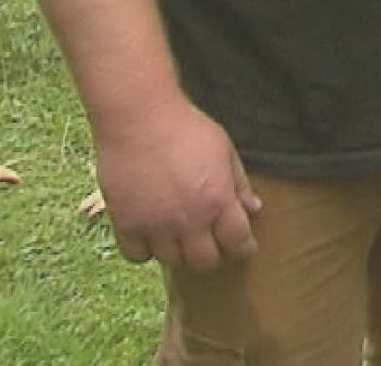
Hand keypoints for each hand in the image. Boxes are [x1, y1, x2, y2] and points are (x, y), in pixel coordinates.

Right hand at [94, 97, 260, 271]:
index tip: (244, 247)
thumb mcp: (224, 151)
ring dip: (180, 253)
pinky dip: (146, 251)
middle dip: (214, 256)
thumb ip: (239, 184)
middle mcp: (188, 220)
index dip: (244, 248)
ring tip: (182, 237)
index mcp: (217, 200)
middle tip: (212, 245)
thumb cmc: (187, 129)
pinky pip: (138, 256)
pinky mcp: (126, 224)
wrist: (140, 119)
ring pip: (172, 261)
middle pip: (205, 262)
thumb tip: (254, 209)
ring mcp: (155, 225)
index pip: (238, 242)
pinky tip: (152, 235)